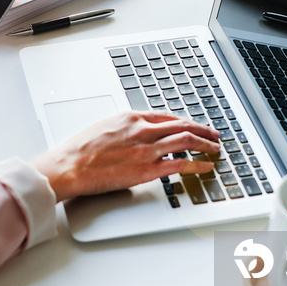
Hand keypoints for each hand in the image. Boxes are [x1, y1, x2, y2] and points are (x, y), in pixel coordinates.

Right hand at [31, 110, 221, 201]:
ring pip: (187, 140)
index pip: (167, 116)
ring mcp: (147, 149)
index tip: (194, 125)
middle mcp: (143, 130)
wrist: (70, 165)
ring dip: (206, 144)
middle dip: (202, 129)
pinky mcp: (147, 169)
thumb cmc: (80, 150)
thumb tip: (132, 137)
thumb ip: (124, 130)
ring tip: (215, 149)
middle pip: (182, 125)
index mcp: (131, 118)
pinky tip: (206, 167)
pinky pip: (181, 163)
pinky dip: (198, 164)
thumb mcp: (104, 128)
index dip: (185, 121)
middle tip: (214, 134)